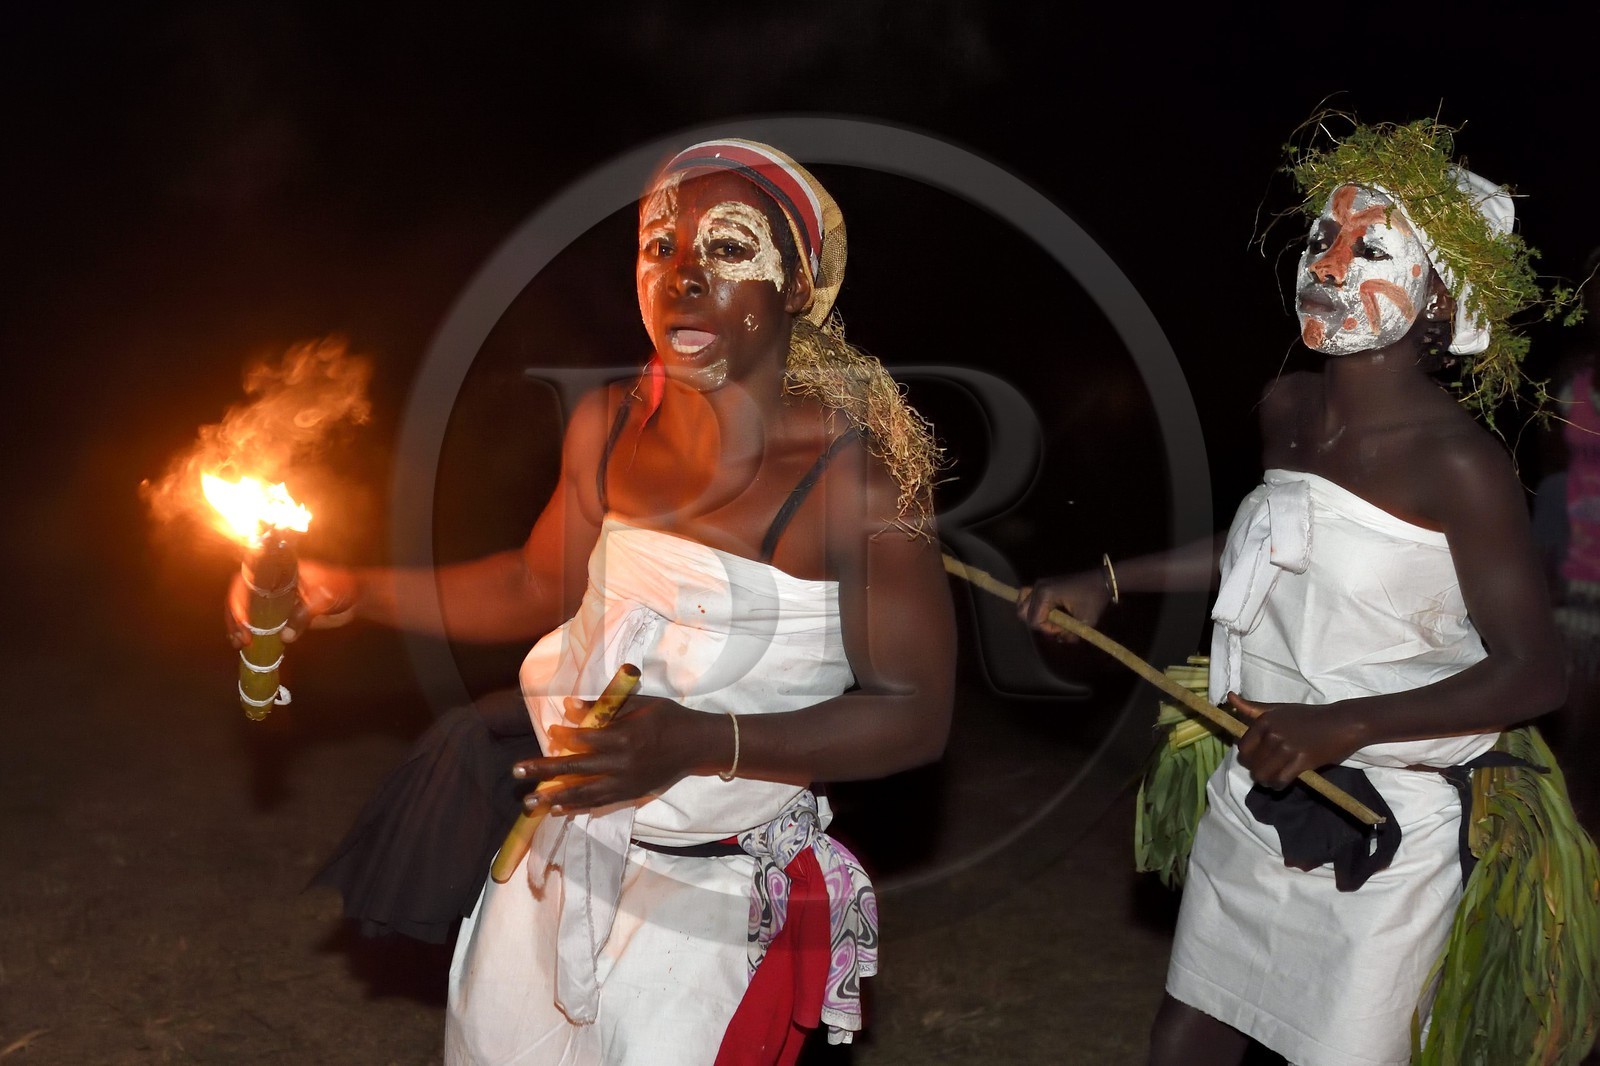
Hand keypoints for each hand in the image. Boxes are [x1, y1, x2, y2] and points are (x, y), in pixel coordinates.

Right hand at [226, 558, 357, 647]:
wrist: (356, 598)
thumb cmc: (342, 588)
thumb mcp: (324, 597)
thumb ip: (304, 614)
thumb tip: (285, 636)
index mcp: (280, 571)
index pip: (249, 578)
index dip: (239, 597)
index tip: (244, 618)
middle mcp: (273, 584)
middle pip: (242, 595)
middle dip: (236, 615)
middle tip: (242, 637)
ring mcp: (276, 600)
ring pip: (248, 610)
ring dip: (239, 626)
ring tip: (240, 643)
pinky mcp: (282, 615)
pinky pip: (261, 623)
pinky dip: (252, 633)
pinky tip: (247, 645)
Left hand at [511, 694, 712, 812]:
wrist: (697, 745)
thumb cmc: (669, 718)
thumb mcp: (641, 704)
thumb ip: (607, 707)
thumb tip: (571, 706)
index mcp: (624, 737)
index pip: (585, 739)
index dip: (565, 736)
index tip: (550, 732)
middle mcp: (621, 764)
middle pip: (575, 769)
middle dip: (543, 771)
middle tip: (517, 771)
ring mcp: (625, 783)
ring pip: (583, 793)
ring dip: (554, 797)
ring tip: (530, 801)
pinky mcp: (630, 794)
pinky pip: (599, 803)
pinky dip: (578, 806)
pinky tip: (558, 808)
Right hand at [1017, 569, 1111, 641]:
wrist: (1101, 580)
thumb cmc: (1093, 599)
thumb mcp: (1085, 621)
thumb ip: (1070, 635)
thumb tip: (1060, 640)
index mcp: (1045, 595)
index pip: (1034, 620)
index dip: (1047, 629)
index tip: (1063, 628)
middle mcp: (1038, 588)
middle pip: (1023, 613)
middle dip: (1038, 623)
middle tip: (1056, 625)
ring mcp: (1038, 584)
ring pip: (1022, 605)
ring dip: (1032, 615)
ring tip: (1049, 619)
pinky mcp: (1041, 584)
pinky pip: (1026, 596)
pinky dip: (1030, 606)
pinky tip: (1043, 611)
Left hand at [1229, 692, 1361, 788]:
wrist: (1342, 723)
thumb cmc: (1310, 716)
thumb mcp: (1279, 708)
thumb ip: (1253, 708)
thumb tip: (1230, 697)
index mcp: (1264, 720)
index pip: (1243, 747)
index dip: (1249, 757)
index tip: (1259, 759)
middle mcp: (1272, 733)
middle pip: (1250, 763)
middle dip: (1257, 770)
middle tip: (1268, 771)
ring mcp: (1286, 747)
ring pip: (1262, 775)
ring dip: (1266, 781)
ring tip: (1274, 779)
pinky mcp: (1300, 761)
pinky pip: (1279, 780)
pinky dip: (1279, 785)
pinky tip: (1284, 783)